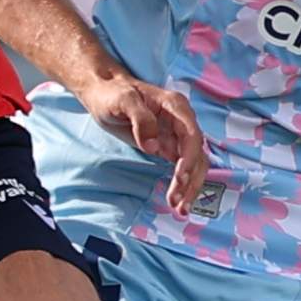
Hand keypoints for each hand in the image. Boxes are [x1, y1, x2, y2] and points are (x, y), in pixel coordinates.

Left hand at [81, 70, 208, 213]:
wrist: (104, 93)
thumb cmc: (113, 93)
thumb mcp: (123, 100)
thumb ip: (140, 119)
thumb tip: (154, 146)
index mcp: (176, 107)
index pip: (192, 135)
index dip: (189, 158)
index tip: (180, 178)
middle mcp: (181, 121)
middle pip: (197, 154)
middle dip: (191, 180)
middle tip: (179, 203)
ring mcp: (176, 135)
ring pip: (193, 164)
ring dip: (190, 186)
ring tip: (180, 208)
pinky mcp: (168, 146)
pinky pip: (182, 167)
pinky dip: (182, 184)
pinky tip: (178, 199)